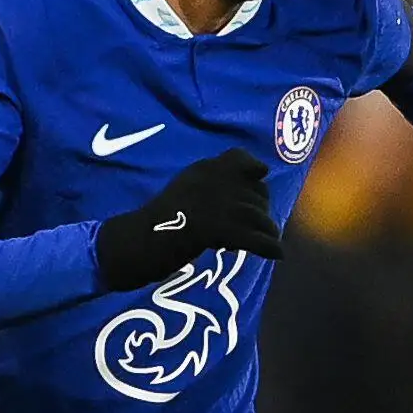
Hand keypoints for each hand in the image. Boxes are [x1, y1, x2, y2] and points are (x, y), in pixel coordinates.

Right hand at [94, 148, 282, 290]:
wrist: (136, 243)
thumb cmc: (159, 223)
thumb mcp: (185, 191)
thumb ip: (211, 187)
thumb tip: (245, 190)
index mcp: (202, 169)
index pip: (240, 159)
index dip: (254, 172)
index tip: (260, 181)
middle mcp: (211, 180)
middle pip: (255, 192)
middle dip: (261, 210)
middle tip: (256, 227)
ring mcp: (213, 203)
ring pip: (257, 215)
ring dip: (267, 229)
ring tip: (269, 241)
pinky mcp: (214, 228)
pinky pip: (253, 237)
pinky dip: (269, 246)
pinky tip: (276, 254)